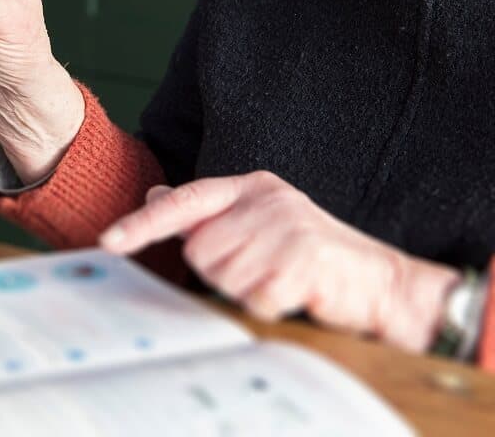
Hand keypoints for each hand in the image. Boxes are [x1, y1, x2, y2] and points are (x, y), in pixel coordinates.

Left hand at [100, 171, 460, 351]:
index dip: (145, 223)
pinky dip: (270, 307)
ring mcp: (286, 229)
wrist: (385, 285)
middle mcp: (268, 200)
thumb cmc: (315, 260)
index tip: (109, 240)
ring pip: (223, 277)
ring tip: (283, 282)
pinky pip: (254, 299)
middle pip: (200, 251)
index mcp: (255, 187)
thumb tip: (155, 198)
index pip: (187, 200)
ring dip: (247, 292)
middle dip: (223, 273)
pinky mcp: (301, 262)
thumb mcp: (262, 224)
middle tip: (263, 272)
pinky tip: (296, 296)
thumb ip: (211, 214)